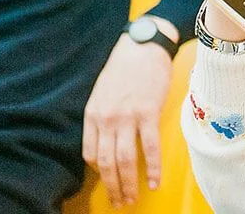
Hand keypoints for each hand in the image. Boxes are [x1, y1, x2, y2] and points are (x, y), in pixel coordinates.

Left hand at [82, 28, 174, 208]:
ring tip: (132, 198)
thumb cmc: (125, 67)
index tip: (108, 180)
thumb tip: (108, 138)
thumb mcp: (103, 91)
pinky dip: (152, 168)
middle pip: (106, 163)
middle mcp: (107, 119)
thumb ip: (102, 115)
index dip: (99, 173)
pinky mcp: (148, 113)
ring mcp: (127, 117)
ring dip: (128, 184)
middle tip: (119, 202)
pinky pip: (150, 147)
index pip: (90, 154)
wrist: (144, 46)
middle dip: (112, 187)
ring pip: (125, 160)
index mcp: (93, 114)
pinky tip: (154, 181)